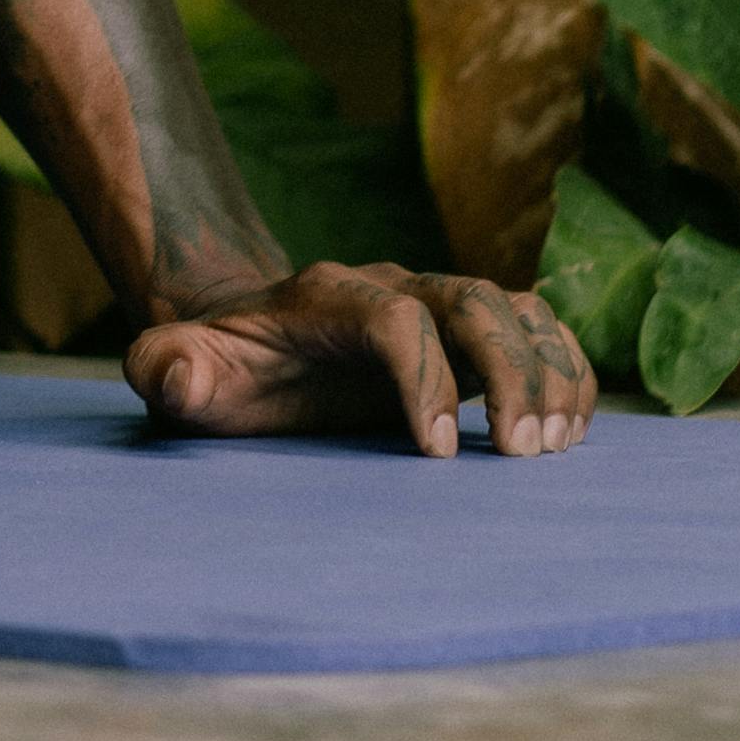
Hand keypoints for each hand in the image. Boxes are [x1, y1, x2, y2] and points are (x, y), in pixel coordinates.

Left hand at [127, 264, 594, 454]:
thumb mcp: (177, 369)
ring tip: (551, 448)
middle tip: (520, 453)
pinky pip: (536, 327)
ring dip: (548, 370)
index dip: (423, 378)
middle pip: (471, 299)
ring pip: (514, 308)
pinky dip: (564, 368)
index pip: (394, 317)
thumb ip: (168, 368)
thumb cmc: (221, 368)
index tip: (436, 455)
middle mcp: (392, 286)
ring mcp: (435, 303)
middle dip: (507, 371)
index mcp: (324, 296)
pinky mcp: (467, 333)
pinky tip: (570, 430)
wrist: (250, 340)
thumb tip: (179, 374)